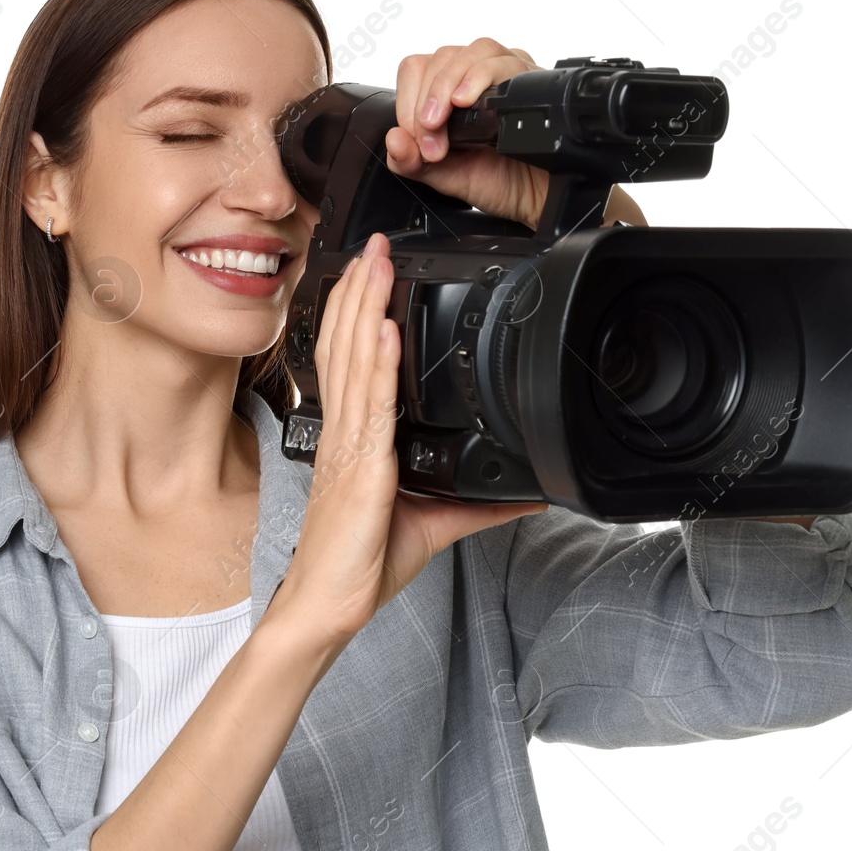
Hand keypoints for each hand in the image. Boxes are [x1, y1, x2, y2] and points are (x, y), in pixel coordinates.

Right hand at [271, 231, 547, 648]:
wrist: (328, 605)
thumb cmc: (357, 566)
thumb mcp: (429, 524)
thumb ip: (473, 503)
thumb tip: (523, 494)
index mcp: (353, 440)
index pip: (350, 361)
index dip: (357, 313)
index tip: (370, 274)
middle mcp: (344, 434)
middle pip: (346, 346)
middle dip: (360, 291)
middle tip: (374, 245)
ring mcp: (348, 447)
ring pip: (354, 361)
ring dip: (366, 307)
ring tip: (377, 264)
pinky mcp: (360, 468)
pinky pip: (369, 404)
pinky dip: (375, 362)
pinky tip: (384, 329)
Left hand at [385, 38, 551, 229]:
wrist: (538, 197)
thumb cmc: (499, 181)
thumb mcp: (444, 177)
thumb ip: (412, 162)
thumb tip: (392, 139)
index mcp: (449, 92)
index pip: (417, 69)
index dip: (408, 102)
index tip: (418, 141)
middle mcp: (476, 76)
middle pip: (440, 57)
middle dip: (427, 101)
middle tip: (433, 143)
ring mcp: (505, 72)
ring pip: (470, 52)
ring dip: (447, 85)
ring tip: (442, 121)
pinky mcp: (530, 77)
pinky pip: (503, 62)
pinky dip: (478, 78)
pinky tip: (467, 102)